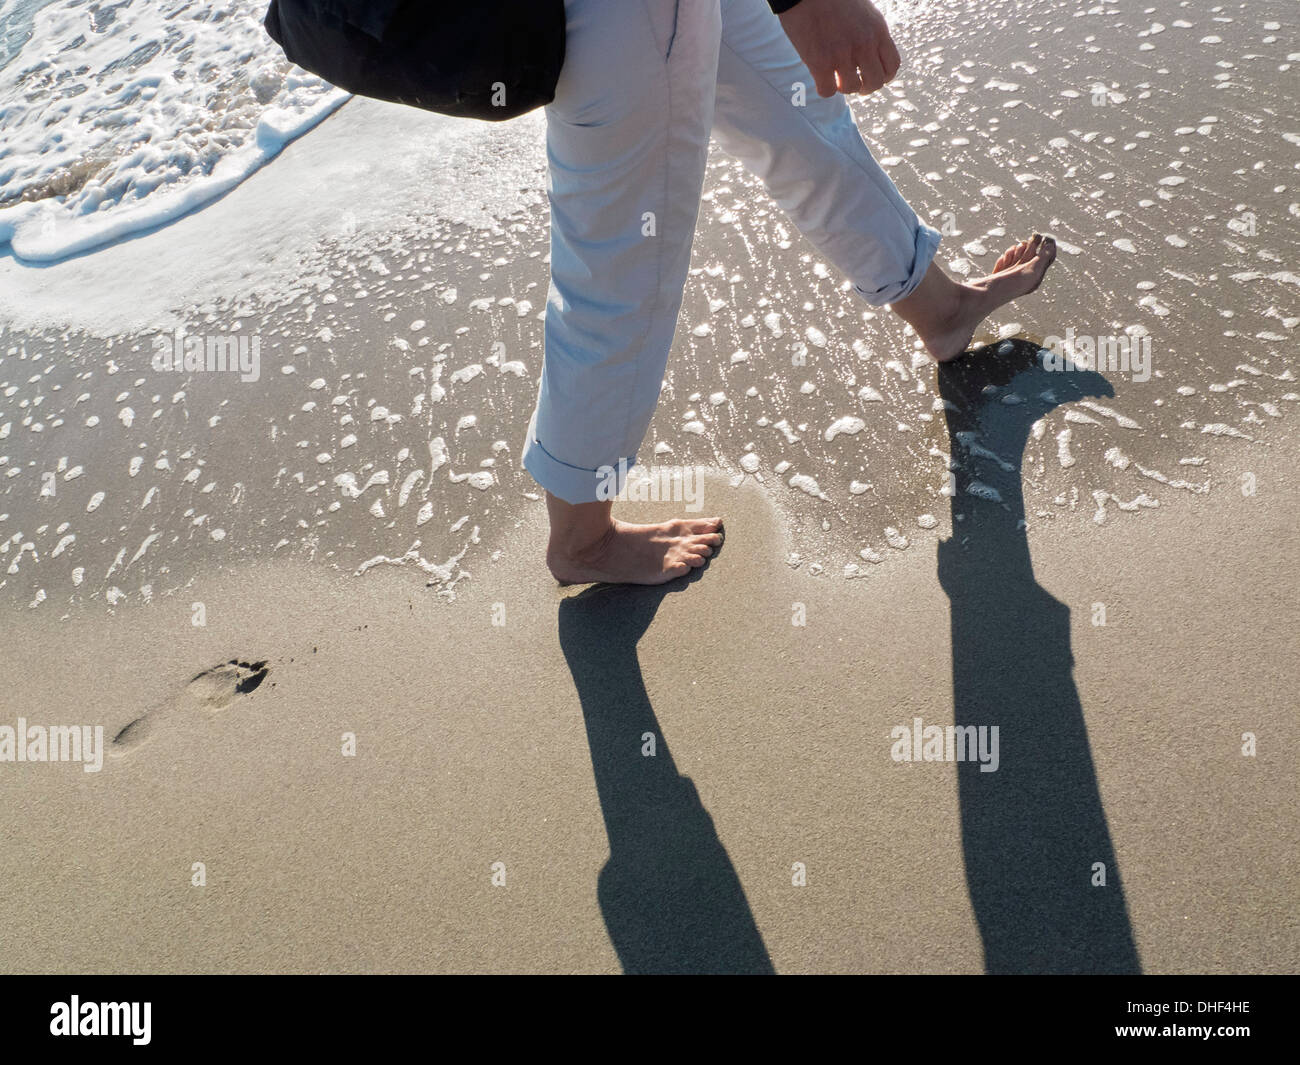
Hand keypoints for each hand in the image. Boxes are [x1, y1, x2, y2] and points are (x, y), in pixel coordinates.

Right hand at [778, 0, 901, 97]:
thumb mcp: (863, 10)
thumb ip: (870, 31)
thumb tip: (870, 52)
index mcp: (877, 30)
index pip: (892, 65)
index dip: (883, 76)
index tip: (871, 76)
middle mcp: (864, 43)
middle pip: (875, 82)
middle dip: (865, 87)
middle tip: (856, 84)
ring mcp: (842, 54)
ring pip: (851, 88)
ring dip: (843, 87)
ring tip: (835, 78)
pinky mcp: (820, 62)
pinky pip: (827, 91)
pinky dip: (824, 88)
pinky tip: (820, 79)